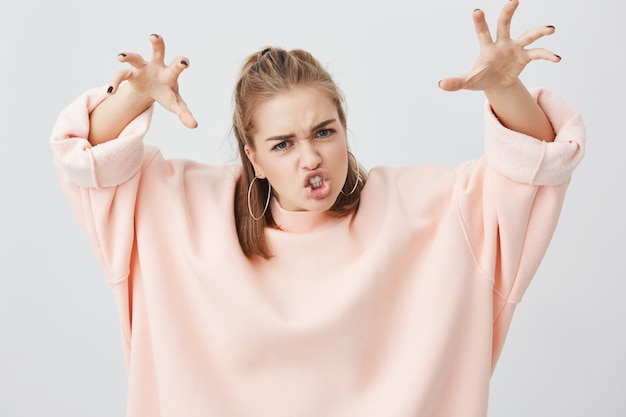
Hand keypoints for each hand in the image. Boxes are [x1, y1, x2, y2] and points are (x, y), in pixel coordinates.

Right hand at [107, 34, 196, 127]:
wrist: (150, 92)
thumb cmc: (166, 94)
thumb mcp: (175, 105)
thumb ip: (185, 113)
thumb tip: (194, 126)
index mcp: (170, 73)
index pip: (177, 66)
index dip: (181, 63)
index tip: (184, 62)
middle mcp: (156, 66)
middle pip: (158, 51)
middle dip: (157, 43)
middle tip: (154, 37)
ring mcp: (142, 68)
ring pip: (135, 58)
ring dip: (128, 55)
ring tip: (120, 57)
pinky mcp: (130, 74)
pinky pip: (120, 75)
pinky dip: (115, 83)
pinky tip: (110, 92)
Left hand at [438, 0, 559, 92]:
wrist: (495, 83)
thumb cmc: (480, 78)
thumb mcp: (468, 81)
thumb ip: (455, 82)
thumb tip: (441, 85)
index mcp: (487, 47)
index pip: (482, 32)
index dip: (479, 22)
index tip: (477, 11)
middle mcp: (502, 43)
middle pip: (505, 24)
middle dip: (508, 12)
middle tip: (514, 0)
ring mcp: (515, 48)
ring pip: (528, 35)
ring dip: (539, 32)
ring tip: (551, 29)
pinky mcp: (525, 57)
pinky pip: (538, 54)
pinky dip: (548, 55)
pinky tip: (557, 58)